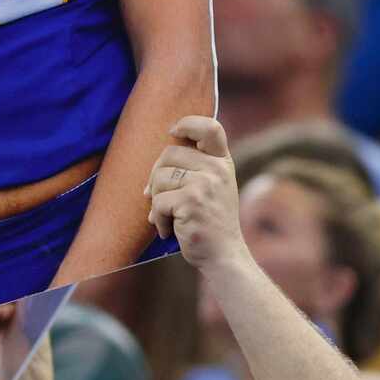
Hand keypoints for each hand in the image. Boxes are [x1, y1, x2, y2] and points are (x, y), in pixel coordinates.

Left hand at [144, 117, 242, 271]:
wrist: (223, 255)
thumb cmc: (211, 223)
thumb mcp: (212, 188)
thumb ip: (195, 169)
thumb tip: (157, 163)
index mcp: (223, 163)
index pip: (210, 128)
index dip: (188, 123)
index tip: (173, 132)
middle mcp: (217, 170)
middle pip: (169, 154)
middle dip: (156, 176)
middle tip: (157, 197)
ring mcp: (205, 185)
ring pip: (159, 178)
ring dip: (156, 202)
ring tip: (169, 217)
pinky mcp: (191, 202)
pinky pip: (158, 202)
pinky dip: (158, 220)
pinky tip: (168, 230)